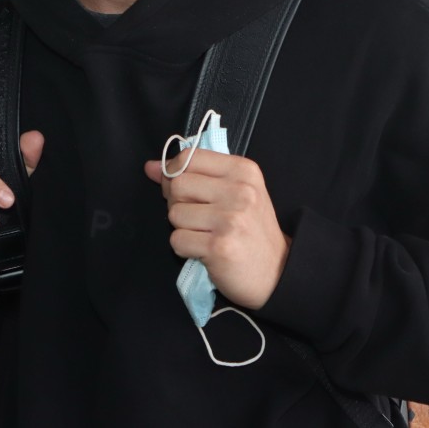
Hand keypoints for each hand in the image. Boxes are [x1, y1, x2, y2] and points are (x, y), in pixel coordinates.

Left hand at [144, 149, 290, 310]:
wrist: (277, 272)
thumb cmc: (252, 230)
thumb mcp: (234, 192)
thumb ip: (194, 175)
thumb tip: (151, 167)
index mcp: (243, 170)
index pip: (189, 157)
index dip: (174, 172)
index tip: (182, 189)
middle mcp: (239, 190)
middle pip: (178, 184)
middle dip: (177, 203)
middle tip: (196, 217)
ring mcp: (229, 218)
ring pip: (174, 214)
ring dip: (182, 228)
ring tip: (205, 234)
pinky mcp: (218, 246)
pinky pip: (177, 240)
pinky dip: (185, 248)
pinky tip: (204, 250)